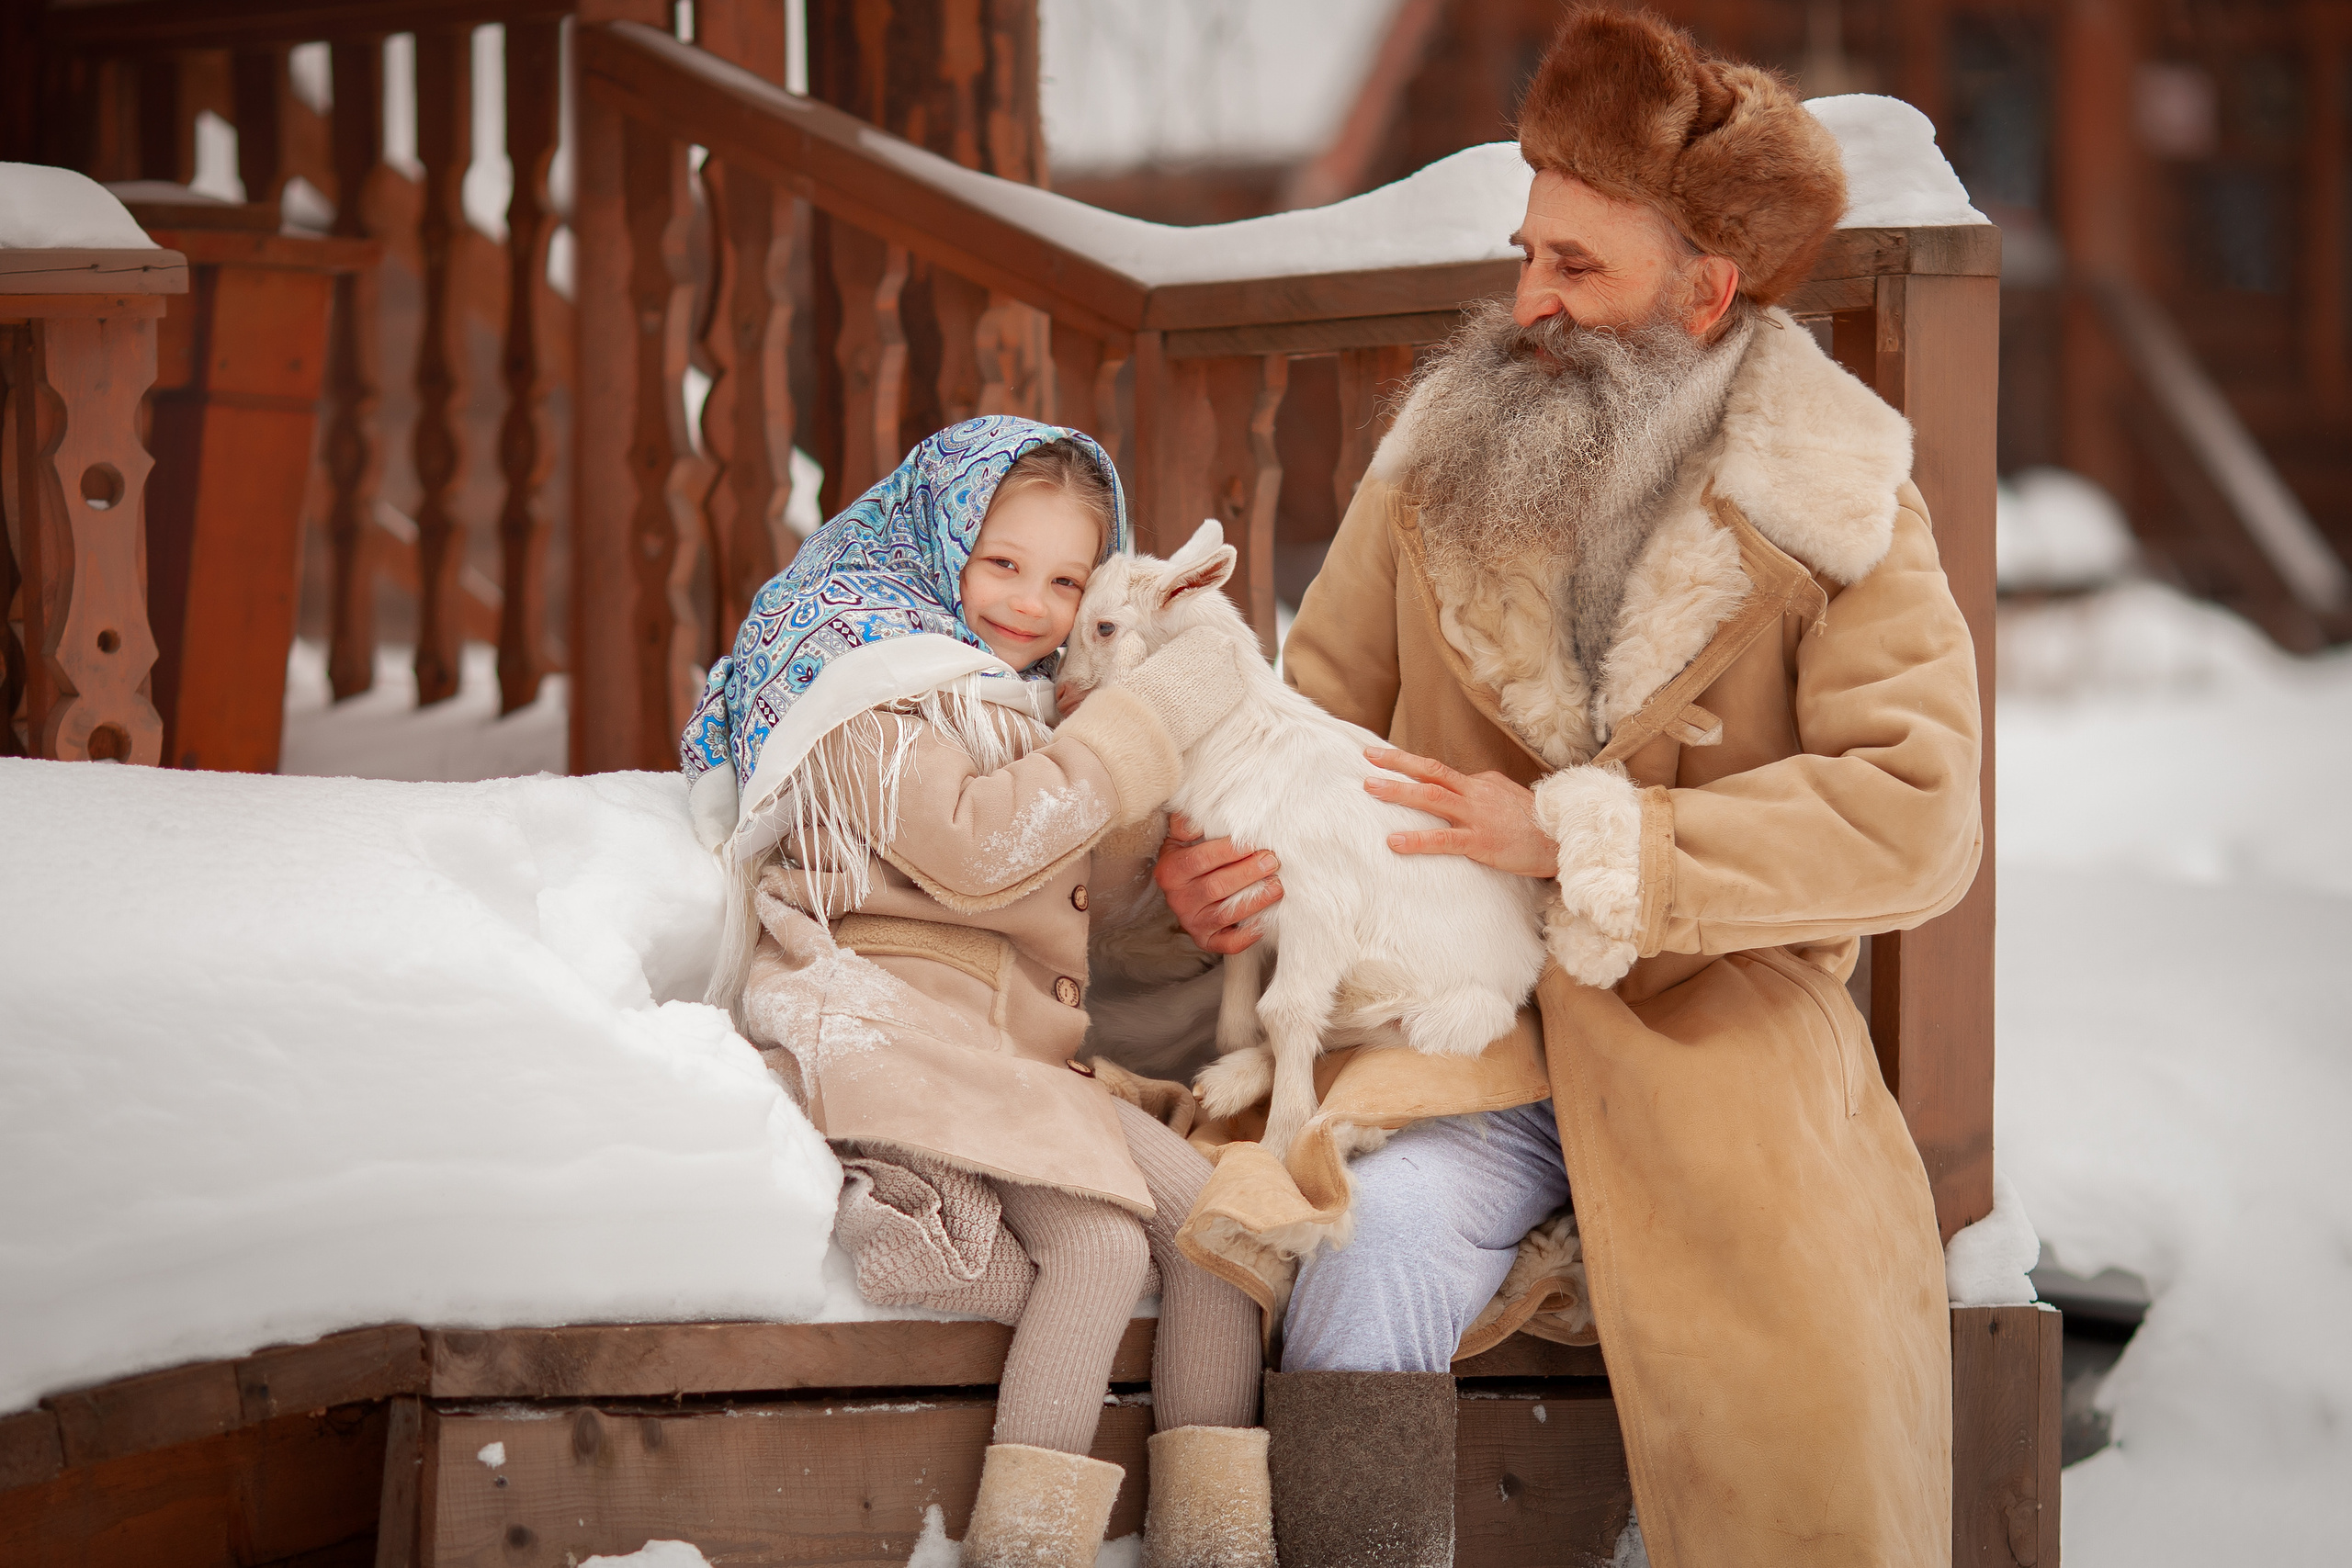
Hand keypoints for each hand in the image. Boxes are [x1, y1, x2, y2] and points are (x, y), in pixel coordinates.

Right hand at [1153, 811, 1281, 954]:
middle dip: (1247, 873)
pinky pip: (1228, 943)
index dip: (1227, 851)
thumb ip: (1186, 823)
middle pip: (1215, 887)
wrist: (1185, 888)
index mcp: (1170, 871)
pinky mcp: (1206, 940)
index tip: (1252, 842)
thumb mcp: (1181, 837)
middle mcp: (1178, 899)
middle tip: (1271, 861)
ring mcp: (1192, 922)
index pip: (1199, 860)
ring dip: (1254, 901)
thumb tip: (1195, 818)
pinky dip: (1247, 934)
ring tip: (1276, 886)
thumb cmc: (1191, 855)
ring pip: (1224, 914)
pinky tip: (1264, 920)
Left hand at [1365, 746, 1557, 878]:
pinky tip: (1394, 842)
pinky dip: (1416, 839)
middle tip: (1368, 758)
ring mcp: (1476, 815)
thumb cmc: (1534, 823)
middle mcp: (1475, 793)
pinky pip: (1442, 840)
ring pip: (1431, 796)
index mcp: (1480, 782)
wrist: (1562, 840)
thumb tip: (1462, 789)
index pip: (1440, 771)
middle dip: (1397, 763)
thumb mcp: (1505, 798)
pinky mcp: (1480, 842)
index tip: (1384, 757)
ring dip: (1398, 790)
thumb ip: (1481, 793)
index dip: (1410, 764)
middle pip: (1431, 771)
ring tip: (1370, 788)